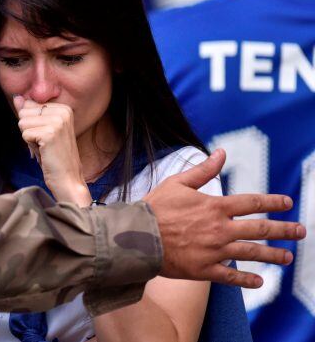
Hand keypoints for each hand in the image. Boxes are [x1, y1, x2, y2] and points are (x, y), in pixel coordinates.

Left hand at [14, 96, 91, 205]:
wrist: (68, 178)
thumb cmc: (53, 156)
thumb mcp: (41, 129)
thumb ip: (29, 112)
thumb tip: (16, 97)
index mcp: (63, 108)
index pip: (29, 106)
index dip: (32, 124)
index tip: (46, 136)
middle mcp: (63, 111)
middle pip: (24, 112)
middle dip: (29, 130)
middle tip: (44, 143)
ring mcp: (57, 121)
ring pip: (22, 122)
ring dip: (29, 138)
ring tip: (44, 147)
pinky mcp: (50, 133)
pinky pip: (24, 134)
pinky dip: (30, 146)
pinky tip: (44, 152)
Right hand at [144, 149, 305, 287]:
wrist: (135, 236)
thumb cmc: (154, 207)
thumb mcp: (177, 183)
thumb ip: (203, 170)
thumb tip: (221, 152)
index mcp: (215, 206)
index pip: (252, 202)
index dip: (272, 202)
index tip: (287, 203)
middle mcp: (220, 229)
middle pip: (260, 229)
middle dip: (284, 230)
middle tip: (300, 232)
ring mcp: (214, 251)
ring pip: (251, 253)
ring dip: (272, 255)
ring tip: (287, 257)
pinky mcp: (204, 269)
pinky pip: (231, 277)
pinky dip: (248, 280)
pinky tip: (260, 281)